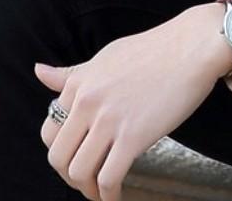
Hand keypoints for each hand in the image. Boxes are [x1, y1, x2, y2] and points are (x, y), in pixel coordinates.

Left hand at [35, 4, 231, 200]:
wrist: (193, 46)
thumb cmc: (155, 49)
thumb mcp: (107, 56)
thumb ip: (73, 73)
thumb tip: (38, 72)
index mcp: (79, 83)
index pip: (49, 132)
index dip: (62, 151)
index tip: (78, 156)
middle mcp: (87, 101)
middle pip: (59, 157)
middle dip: (70, 176)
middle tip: (88, 180)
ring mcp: (109, 120)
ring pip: (79, 172)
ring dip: (88, 189)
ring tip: (102, 190)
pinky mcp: (133, 136)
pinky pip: (108, 179)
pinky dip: (109, 196)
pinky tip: (117, 196)